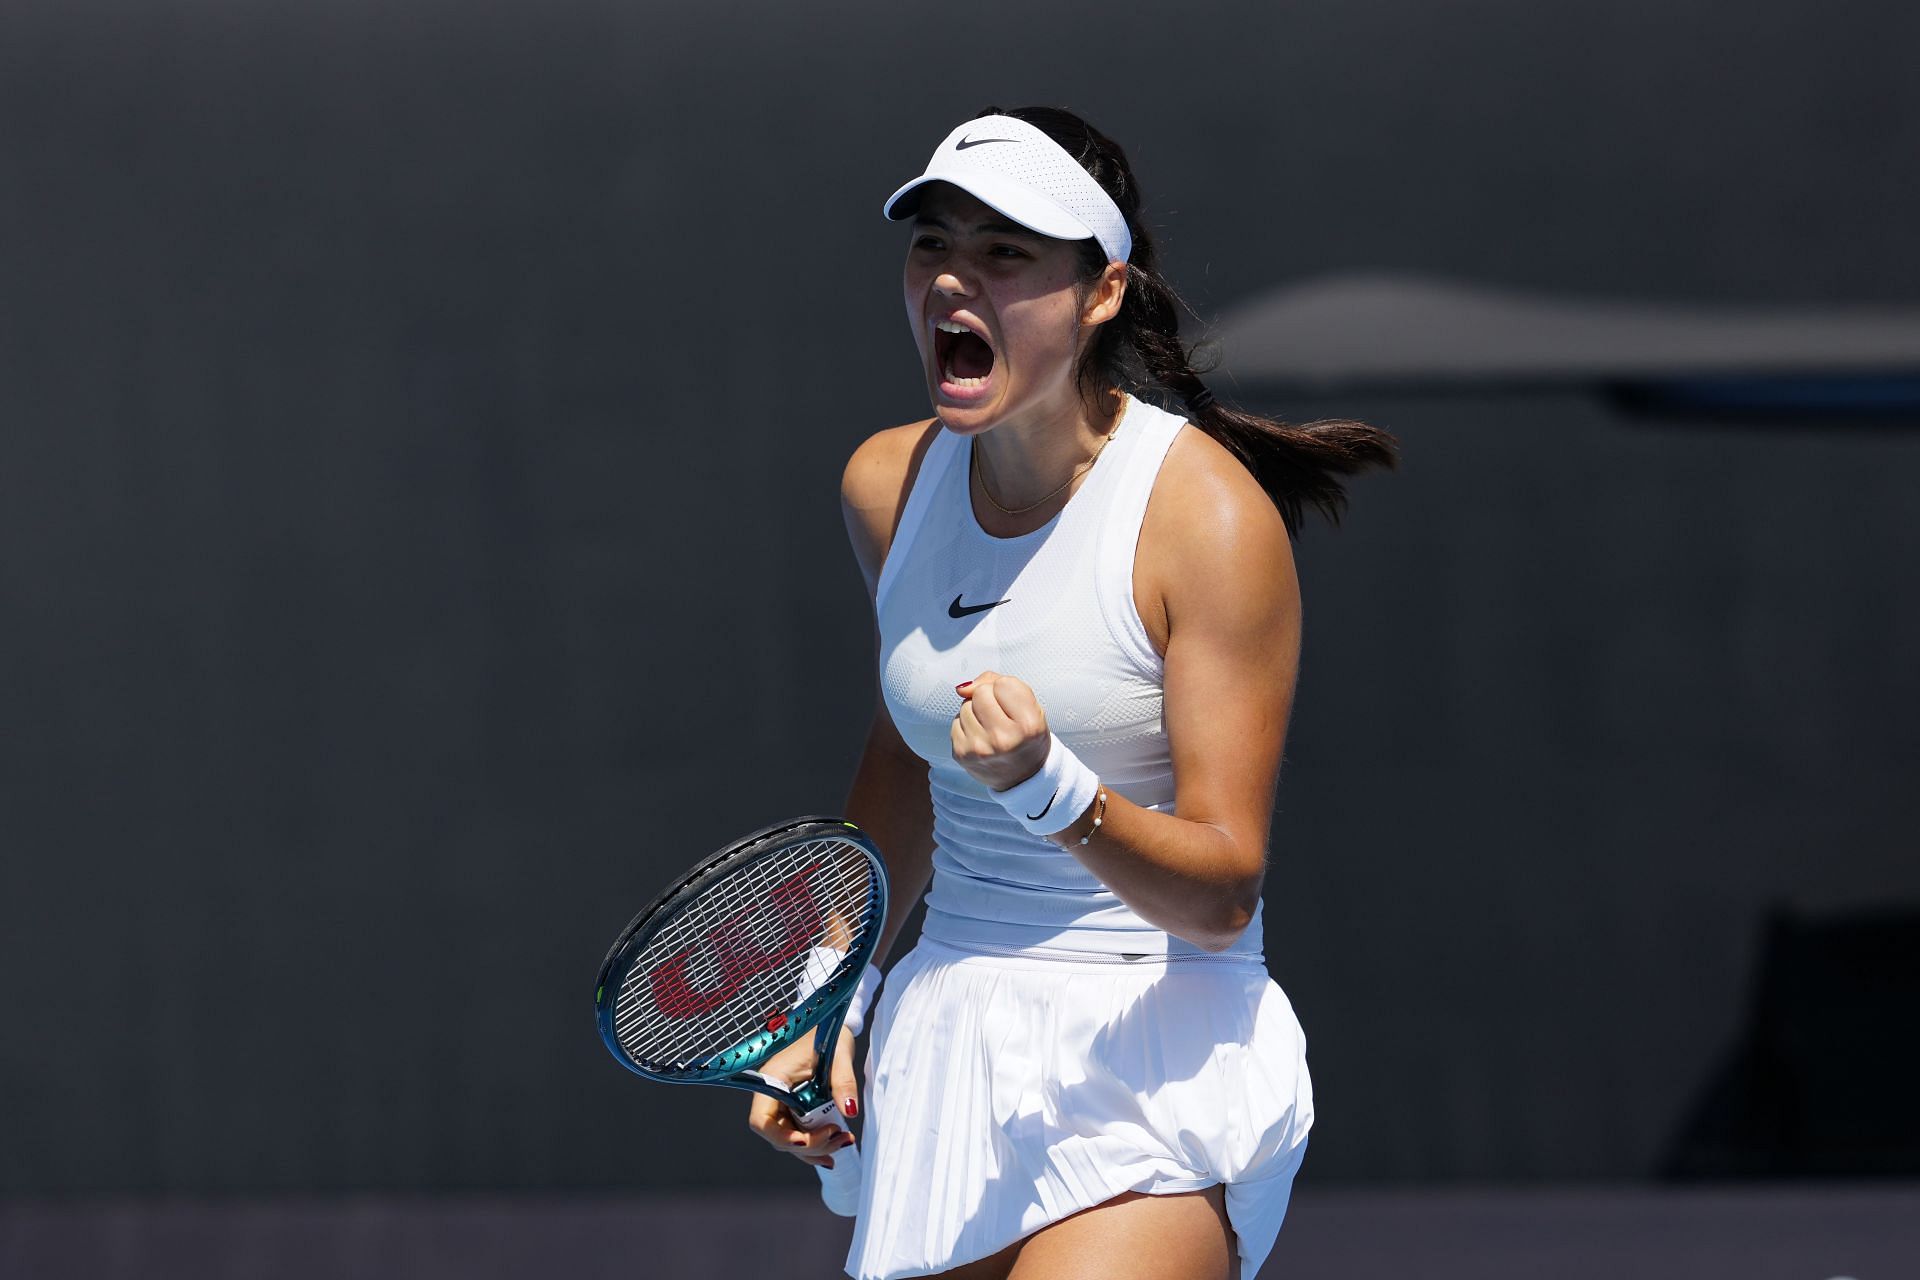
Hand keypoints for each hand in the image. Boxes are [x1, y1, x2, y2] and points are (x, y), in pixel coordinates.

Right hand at [745, 1026, 859, 1168]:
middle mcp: (772, 1094)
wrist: (829, 1024)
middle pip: (778, 1135)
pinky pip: (798, 1133)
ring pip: (789, 1138)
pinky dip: (814, 1146)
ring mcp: (782, 1103)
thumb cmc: (828, 1034)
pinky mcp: (793, 1107)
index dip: (780, 1136)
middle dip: (808, 1145)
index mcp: (773, 1078)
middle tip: (839, 1137)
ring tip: (843, 1141)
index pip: (761, 1120)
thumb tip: (850, 1111)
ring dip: (815, 1147)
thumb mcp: (839, 1056)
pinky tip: (831, 1152)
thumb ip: (843, 1083)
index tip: (805, 1140)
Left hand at [951, 671, 1051, 792]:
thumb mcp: (1030, 707)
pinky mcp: (961, 754)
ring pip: (965, 705)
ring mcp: (979, 748)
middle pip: (980, 692)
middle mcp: (1003, 740)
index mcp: (1028, 726)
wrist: (1022, 778)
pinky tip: (980, 737)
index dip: (1007, 690)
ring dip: (976, 711)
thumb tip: (963, 688)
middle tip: (1001, 716)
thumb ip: (1000, 683)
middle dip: (989, 698)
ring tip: (991, 728)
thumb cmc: (1027, 738)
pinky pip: (955, 721)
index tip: (1014, 707)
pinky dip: (966, 725)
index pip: (1003, 684)